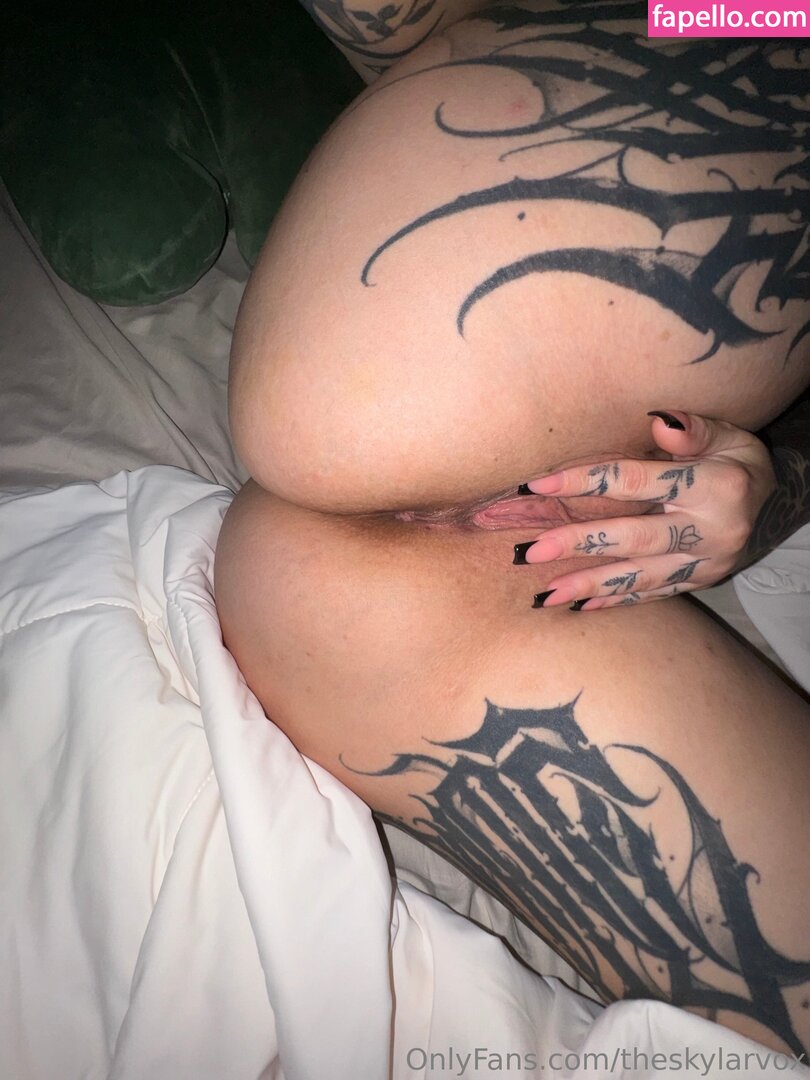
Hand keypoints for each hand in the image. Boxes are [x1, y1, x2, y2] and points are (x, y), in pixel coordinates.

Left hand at [514, 410, 777, 610]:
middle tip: (529, 552)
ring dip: (589, 586)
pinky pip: (652, 594)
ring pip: (639, 577)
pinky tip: (578, 607)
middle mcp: (710, 531)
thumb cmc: (738, 460)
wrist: (776, 505)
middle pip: (634, 539)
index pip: (637, 482)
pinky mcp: (699, 583)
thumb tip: (658, 422)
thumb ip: (693, 431)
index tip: (538, 485)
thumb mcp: (730, 435)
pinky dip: (615, 601)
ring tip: (545, 595)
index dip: (586, 481)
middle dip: (579, 545)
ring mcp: (705, 564)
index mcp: (714, 487)